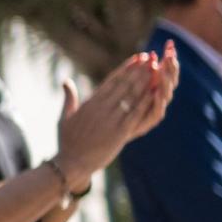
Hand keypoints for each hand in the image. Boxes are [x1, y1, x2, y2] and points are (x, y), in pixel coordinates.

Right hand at [53, 44, 176, 187]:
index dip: (126, 68)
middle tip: (151, 58)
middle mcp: (101, 108)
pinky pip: (135, 113)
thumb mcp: (65, 117)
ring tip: (156, 70)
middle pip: (124, 84)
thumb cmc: (67, 141)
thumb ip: (69, 98)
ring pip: (131, 96)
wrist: (71, 163)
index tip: (136, 58)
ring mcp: (110, 120)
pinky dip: (145, 101)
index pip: (112, 80)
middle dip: (139, 70)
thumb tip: (66, 81)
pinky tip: (155, 92)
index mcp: (90, 103)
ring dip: (145, 82)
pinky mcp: (119, 132)